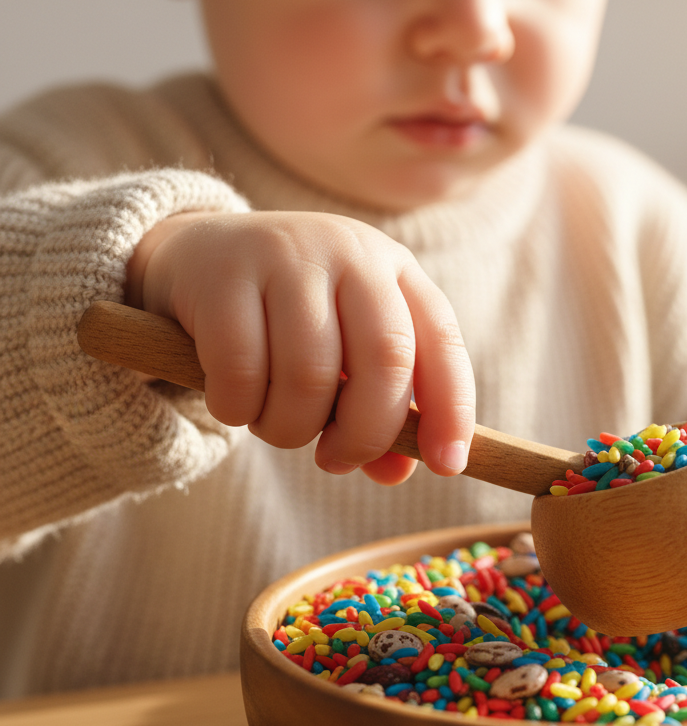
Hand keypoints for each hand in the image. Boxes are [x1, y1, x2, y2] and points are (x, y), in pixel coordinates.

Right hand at [125, 211, 474, 484]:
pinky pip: (241, 371)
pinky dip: (239, 410)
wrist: (196, 259)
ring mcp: (286, 254)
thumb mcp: (344, 362)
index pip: (442, 343)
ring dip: (291, 429)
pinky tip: (234, 405)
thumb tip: (397, 472)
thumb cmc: (289, 327)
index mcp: (395, 272)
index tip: (447, 465)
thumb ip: (376, 415)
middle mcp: (350, 253)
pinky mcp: (222, 273)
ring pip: (309, 374)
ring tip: (276, 426)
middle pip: (385, 359)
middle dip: (367, 432)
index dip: (451, 409)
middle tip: (336, 461)